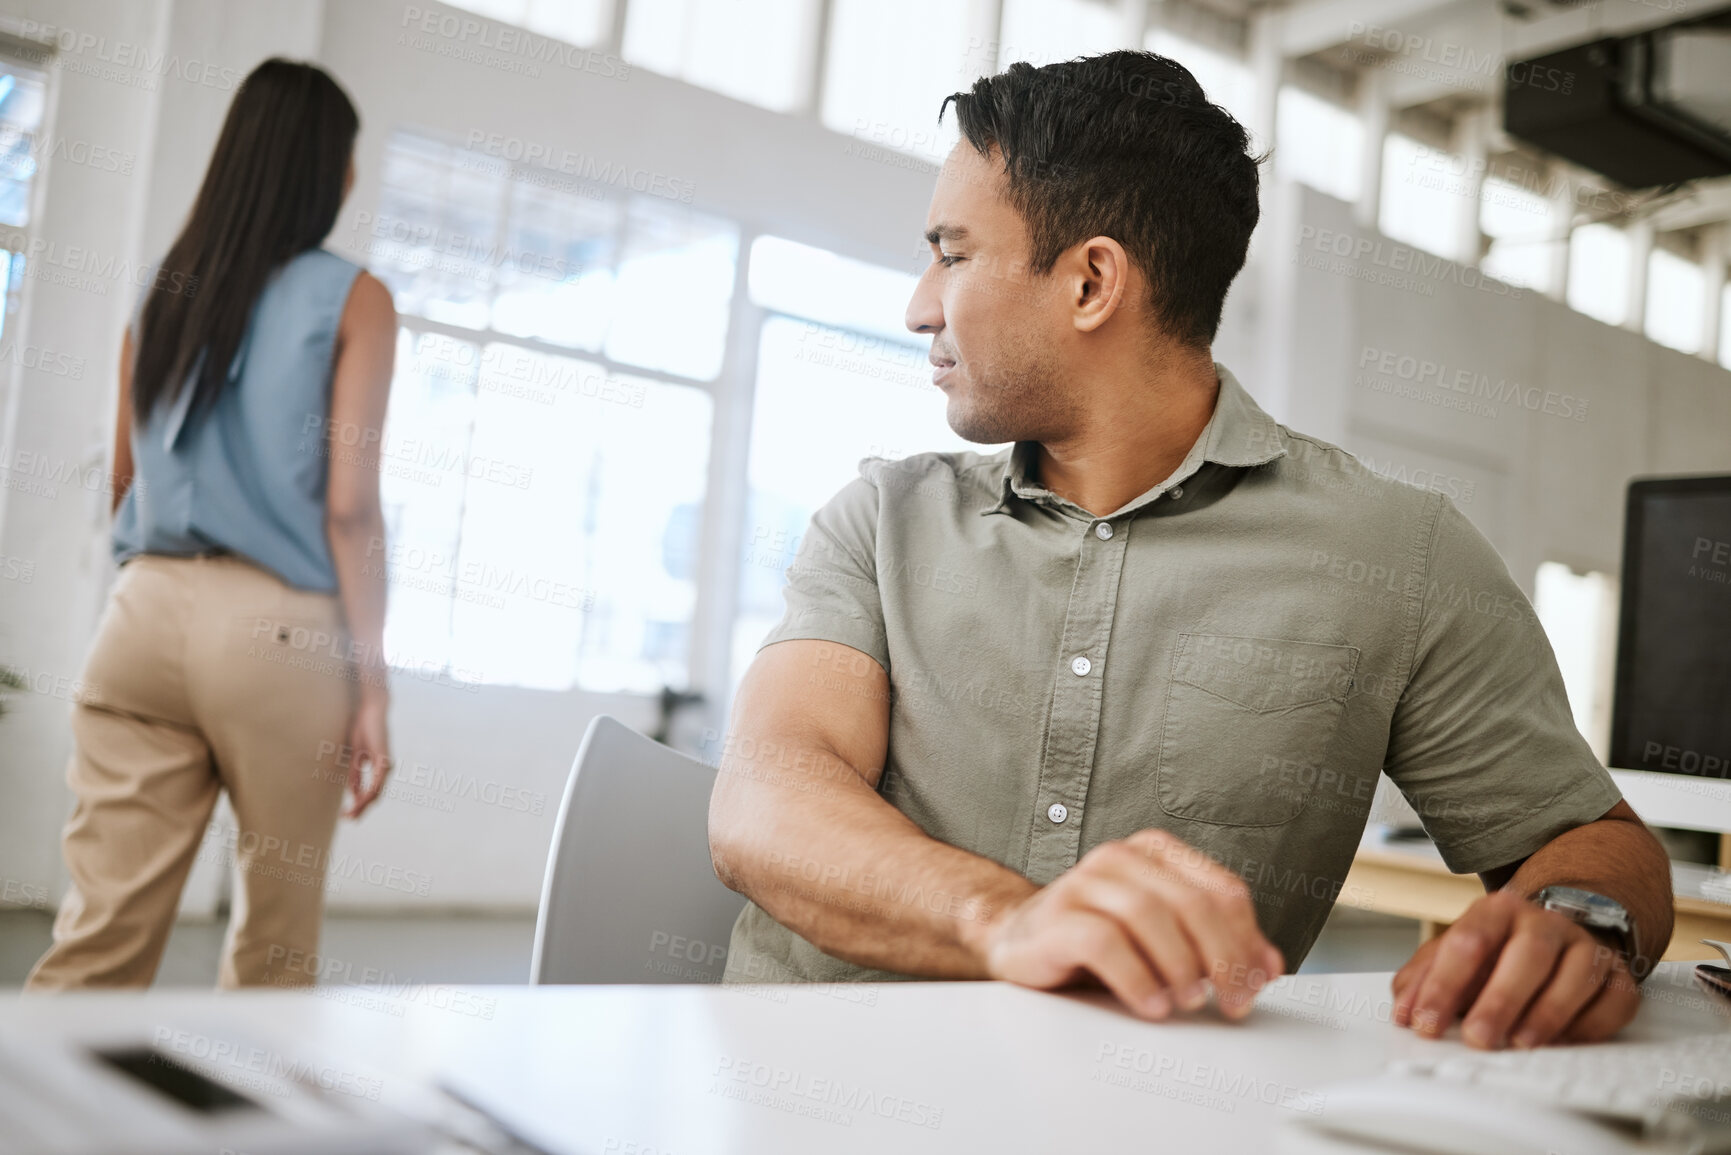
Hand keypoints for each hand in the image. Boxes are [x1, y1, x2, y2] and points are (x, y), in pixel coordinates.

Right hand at [342, 691, 391, 818]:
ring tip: (351, 814)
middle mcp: (384, 769)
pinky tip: (361, 800)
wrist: (370, 712)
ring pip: (376, 791)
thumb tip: (354, 794)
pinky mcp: (383, 759)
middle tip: (348, 819)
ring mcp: (386, 764)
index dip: (359, 804)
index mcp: (378, 768)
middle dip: (360, 809)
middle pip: (374, 796)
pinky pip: (377, 780)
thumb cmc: (363, 730)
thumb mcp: (356, 757)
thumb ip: (356, 775)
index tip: (346, 815)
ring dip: (363, 804)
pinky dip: (369, 791)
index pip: (370, 792)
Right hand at [977, 828, 1284, 1021]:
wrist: (1019, 941)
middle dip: (1223, 959)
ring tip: (1185, 1001)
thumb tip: (1267, 966)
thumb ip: (1216, 945)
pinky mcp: (1056, 918)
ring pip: (1151, 915)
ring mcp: (1083, 882)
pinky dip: (1137, 979)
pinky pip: (1104, 942)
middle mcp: (1120, 859)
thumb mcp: (1164, 938)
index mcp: (1155, 853)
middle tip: (1230, 1002)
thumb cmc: (1096, 938)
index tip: (1254, 984)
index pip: (1223, 890)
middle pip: (1194, 903)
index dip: (1247, 941)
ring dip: (1179, 967)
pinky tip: (1150, 1003)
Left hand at [1391, 889, 1640, 1048]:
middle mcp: (1544, 922)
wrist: (1556, 935)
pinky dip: (1590, 1025)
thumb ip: (1423, 979)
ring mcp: (1585, 947)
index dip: (1443, 985)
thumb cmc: (1498, 952)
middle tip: (1477, 1038)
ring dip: (1547, 1014)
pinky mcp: (1618, 976)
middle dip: (1500, 1000)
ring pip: (1575, 975)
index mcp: (1497, 911)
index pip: (1467, 942)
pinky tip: (1564, 1042)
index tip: (1426, 1022)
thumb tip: (1406, 1011)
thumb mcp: (1453, 955)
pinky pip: (1614, 1000)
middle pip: (1526, 954)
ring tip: (1520, 1044)